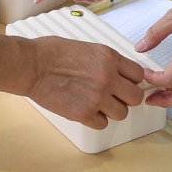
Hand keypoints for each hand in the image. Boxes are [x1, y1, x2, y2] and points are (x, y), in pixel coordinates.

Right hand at [27, 37, 145, 128]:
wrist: (33, 66)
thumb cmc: (51, 53)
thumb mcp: (87, 47)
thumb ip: (105, 61)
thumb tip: (116, 71)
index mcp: (109, 57)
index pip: (138, 74)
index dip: (132, 80)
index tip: (127, 83)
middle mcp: (107, 77)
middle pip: (135, 97)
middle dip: (127, 97)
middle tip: (116, 96)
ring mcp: (97, 97)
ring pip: (122, 113)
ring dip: (111, 110)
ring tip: (98, 104)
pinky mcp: (84, 114)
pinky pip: (103, 124)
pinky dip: (96, 120)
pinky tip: (87, 110)